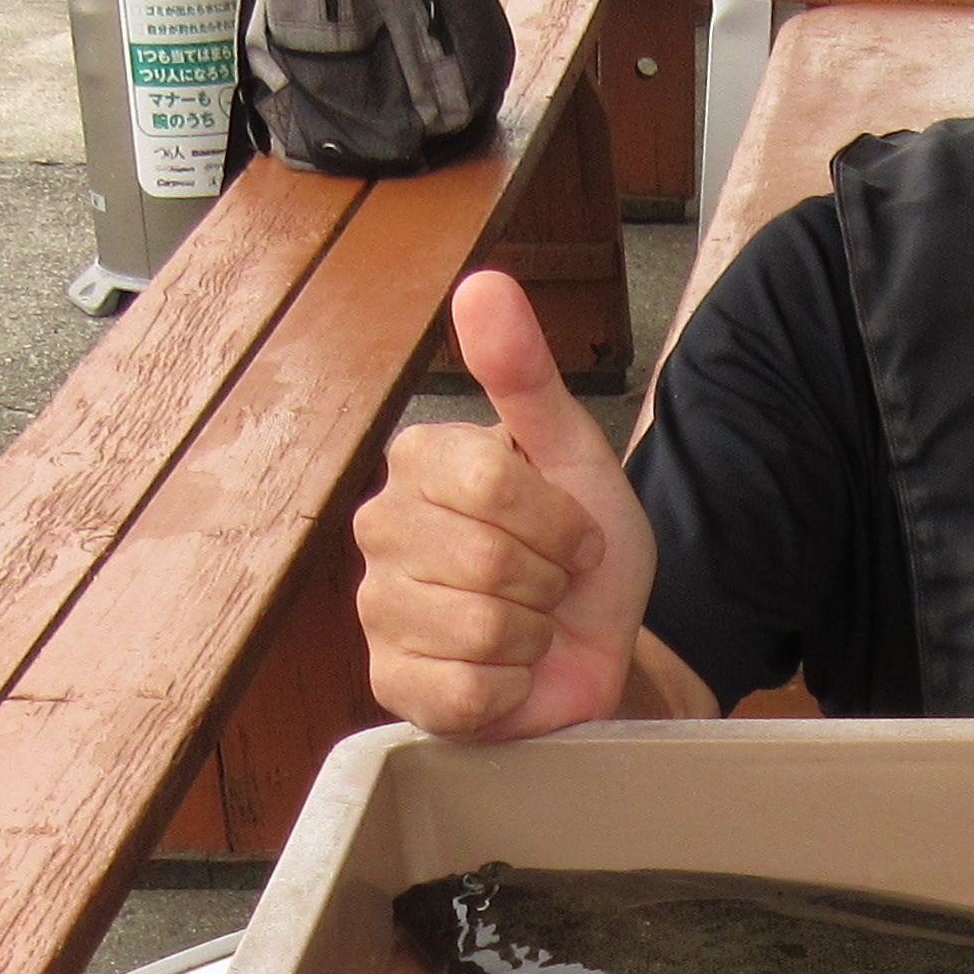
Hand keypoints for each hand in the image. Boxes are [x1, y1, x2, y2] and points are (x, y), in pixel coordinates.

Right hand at [352, 270, 654, 740]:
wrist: (596, 646)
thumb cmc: (579, 553)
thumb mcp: (572, 454)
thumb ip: (526, 374)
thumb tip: (481, 283)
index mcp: (419, 460)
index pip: (493, 483)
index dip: (559, 522)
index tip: (571, 534)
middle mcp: (380, 527)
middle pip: (489, 558)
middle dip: (549, 581)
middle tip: (550, 585)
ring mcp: (378, 610)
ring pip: (480, 627)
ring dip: (534, 636)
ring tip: (529, 626)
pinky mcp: (390, 684)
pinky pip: (464, 690)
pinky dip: (510, 689)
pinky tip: (507, 672)